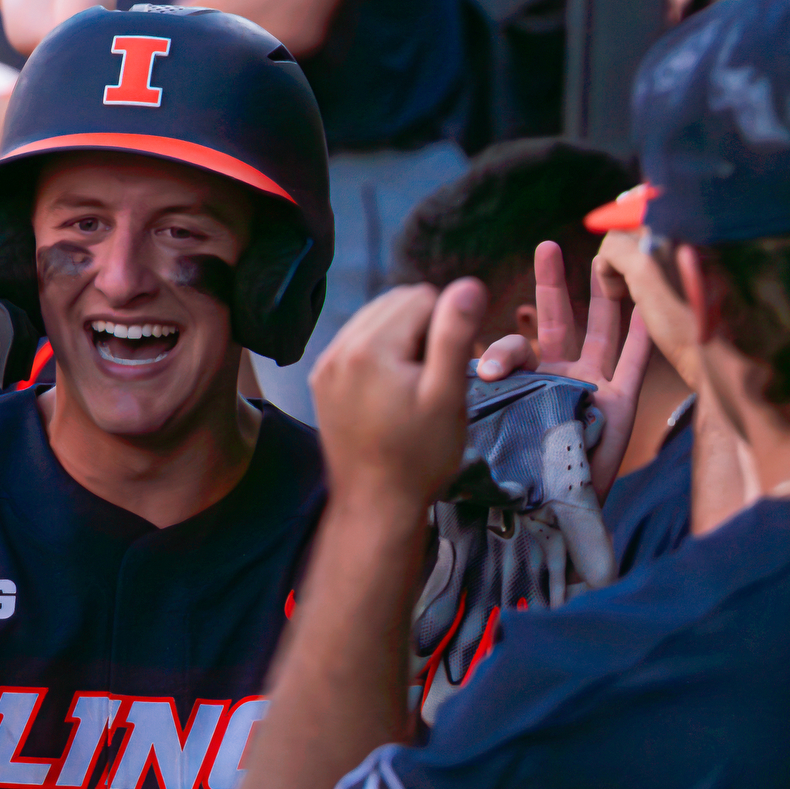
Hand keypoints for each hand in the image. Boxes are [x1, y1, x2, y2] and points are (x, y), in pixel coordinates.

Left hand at [310, 281, 486, 512]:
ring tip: (414, 383)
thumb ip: (454, 335)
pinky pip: (357, 342)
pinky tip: (392, 388)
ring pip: (377, 318)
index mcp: (369, 348)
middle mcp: (338, 348)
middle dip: (424, 329)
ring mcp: (325, 365)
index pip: (425, 298)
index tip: (453, 368)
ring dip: (402, 338)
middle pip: (397, 302)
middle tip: (435, 376)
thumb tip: (468, 284)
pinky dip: (380, 352)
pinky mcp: (321, 380)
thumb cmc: (418, 455)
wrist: (375, 504)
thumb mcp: (446, 395)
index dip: (449, 328)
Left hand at [476, 242, 651, 497]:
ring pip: (601, 330)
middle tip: (545, 246)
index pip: (514, 348)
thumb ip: (500, 392)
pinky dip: (644, 334)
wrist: (551, 514)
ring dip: (604, 295)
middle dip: (552, 284)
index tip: (489, 369)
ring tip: (606, 257)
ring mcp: (591, 386)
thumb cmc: (518, 476)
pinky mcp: (621, 403)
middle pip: (555, 321)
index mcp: (521, 382)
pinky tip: (651, 302)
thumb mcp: (502, 427)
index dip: (504, 349)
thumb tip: (481, 363)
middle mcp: (556, 377)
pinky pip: (634, 361)